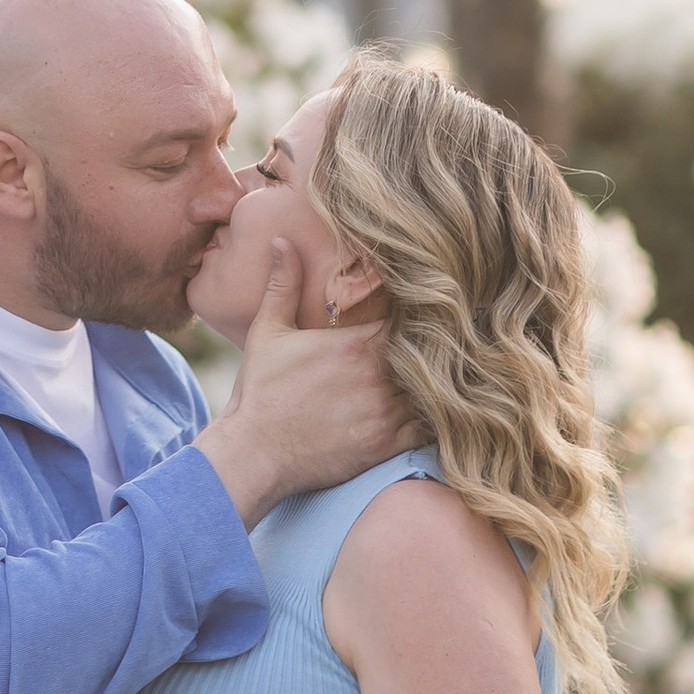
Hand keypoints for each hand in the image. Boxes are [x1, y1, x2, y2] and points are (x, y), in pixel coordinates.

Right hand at [196, 239, 409, 523]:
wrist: (256, 453)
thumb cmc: (260, 391)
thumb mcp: (268, 331)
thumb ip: (283, 284)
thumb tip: (282, 241)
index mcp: (355, 344)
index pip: (408, 316)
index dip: (417, 310)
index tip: (419, 305)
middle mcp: (378, 377)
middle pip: (426, 351)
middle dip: (431, 342)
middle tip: (437, 336)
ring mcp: (386, 414)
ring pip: (433, 388)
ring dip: (434, 378)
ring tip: (437, 370)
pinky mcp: (387, 445)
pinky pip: (429, 428)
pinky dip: (433, 416)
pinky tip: (430, 407)